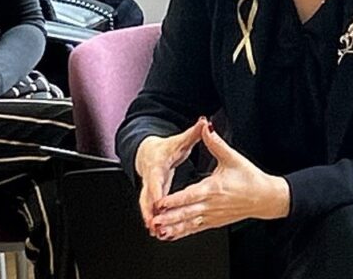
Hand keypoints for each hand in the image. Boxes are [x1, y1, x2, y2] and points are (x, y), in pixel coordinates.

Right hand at [134, 118, 206, 235]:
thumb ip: (193, 133)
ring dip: (150, 218)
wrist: (148, 152)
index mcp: (158, 165)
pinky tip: (159, 231)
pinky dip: (154, 219)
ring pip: (147, 205)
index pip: (156, 178)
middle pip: (147, 196)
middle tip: (153, 223)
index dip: (156, 190)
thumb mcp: (180, 140)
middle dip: (149, 210)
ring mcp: (150, 188)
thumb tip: (205, 121)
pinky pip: (151, 209)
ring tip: (155, 231)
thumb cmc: (166, 147)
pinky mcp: (152, 195)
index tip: (159, 200)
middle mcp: (151, 178)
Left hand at [151, 120, 289, 240]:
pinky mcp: (214, 221)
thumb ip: (216, 143)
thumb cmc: (250, 178)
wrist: (265, 197)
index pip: (190, 195)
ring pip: (189, 223)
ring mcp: (212, 215)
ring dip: (174, 227)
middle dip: (169, 217)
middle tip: (154, 220)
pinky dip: (183, 232)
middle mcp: (211, 204)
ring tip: (159, 230)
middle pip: (186, 212)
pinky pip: (195, 228)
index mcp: (213, 188)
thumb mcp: (233, 158)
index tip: (160, 202)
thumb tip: (206, 128)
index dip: (174, 200)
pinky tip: (171, 235)